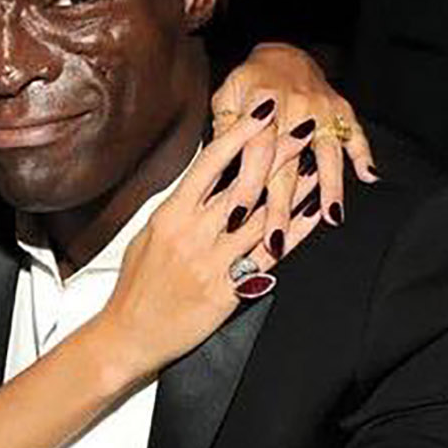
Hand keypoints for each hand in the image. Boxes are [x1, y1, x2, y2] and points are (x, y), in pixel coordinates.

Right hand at [103, 97, 322, 374]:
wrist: (129, 335)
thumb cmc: (137, 286)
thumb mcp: (149, 237)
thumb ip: (177, 210)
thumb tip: (200, 181)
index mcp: (171, 215)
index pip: (210, 164)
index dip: (238, 134)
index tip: (261, 111)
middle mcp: (193, 233)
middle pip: (244, 184)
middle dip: (277, 153)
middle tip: (302, 127)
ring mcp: (212, 262)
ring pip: (262, 217)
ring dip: (294, 190)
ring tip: (318, 165)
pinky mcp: (227, 290)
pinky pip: (269, 257)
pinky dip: (293, 233)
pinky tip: (312, 215)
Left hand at [212, 43, 375, 259]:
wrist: (283, 52)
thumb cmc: (249, 82)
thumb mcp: (226, 98)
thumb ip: (223, 131)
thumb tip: (215, 167)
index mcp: (261, 104)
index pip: (255, 151)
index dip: (247, 185)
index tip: (237, 217)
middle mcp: (295, 107)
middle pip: (289, 164)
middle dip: (282, 206)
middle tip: (275, 240)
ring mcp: (322, 109)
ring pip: (327, 153)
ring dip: (330, 186)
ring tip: (332, 215)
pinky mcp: (341, 110)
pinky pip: (356, 134)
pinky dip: (363, 154)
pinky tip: (368, 176)